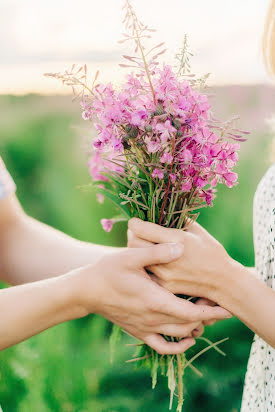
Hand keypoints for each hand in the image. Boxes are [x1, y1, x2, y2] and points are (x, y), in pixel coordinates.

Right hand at [76, 244, 230, 354]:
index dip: (210, 312)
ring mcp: (145, 328)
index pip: (190, 314)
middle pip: (189, 326)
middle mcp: (152, 318)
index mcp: (154, 300)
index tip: (226, 308)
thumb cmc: (108, 270)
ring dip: (195, 328)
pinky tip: (187, 338)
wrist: (86, 291)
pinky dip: (178, 347)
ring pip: (179, 337)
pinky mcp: (139, 332)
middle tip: (215, 303)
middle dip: (207, 317)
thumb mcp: (131, 256)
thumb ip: (157, 252)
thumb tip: (180, 246)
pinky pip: (162, 347)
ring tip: (205, 315)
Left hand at [127, 218, 233, 302]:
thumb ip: (179, 220)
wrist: (223, 281)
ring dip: (137, 250)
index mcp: (177, 238)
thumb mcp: (197, 231)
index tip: (135, 221)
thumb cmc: (211, 252)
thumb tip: (162, 211)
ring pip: (138, 259)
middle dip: (132, 235)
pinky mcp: (164, 286)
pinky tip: (151, 261)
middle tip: (136, 232)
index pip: (141, 229)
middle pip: (134, 243)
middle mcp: (168, 256)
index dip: (135, 223)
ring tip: (143, 245)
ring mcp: (165, 274)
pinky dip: (146, 265)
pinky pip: (146, 273)